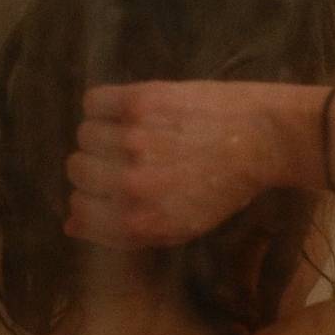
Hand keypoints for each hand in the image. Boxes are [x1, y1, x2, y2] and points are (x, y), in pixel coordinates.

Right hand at [63, 80, 285, 248]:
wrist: (264, 138)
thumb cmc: (225, 187)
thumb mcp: (182, 227)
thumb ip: (127, 232)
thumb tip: (71, 225)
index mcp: (140, 221)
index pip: (78, 210)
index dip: (92, 198)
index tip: (109, 187)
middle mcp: (131, 184)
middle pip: (76, 170)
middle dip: (97, 165)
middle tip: (127, 156)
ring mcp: (133, 141)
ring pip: (84, 135)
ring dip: (104, 132)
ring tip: (138, 131)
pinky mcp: (140, 102)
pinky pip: (93, 101)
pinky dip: (104, 104)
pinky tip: (130, 110)